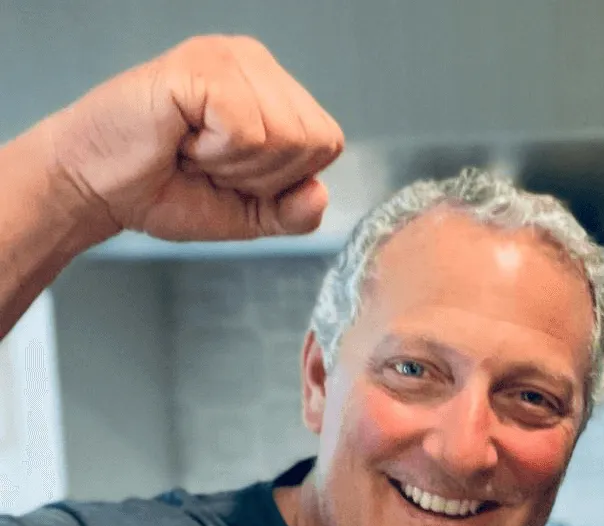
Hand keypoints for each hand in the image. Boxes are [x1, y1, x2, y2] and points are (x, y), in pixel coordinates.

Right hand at [43, 35, 343, 242]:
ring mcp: (230, 57)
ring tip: (194, 149)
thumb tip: (320, 195)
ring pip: (284, 138)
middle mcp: (257, 63)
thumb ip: (294, 213)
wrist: (99, 186)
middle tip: (210, 163)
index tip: (236, 174)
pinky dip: (215, 153)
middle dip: (263, 176)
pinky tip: (182, 138)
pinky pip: (247, 131)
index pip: (328, 143)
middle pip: (312, 142)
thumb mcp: (249, 215)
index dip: (287, 179)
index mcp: (275, 91)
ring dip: (234, 166)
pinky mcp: (201, 66)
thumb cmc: (168, 190)